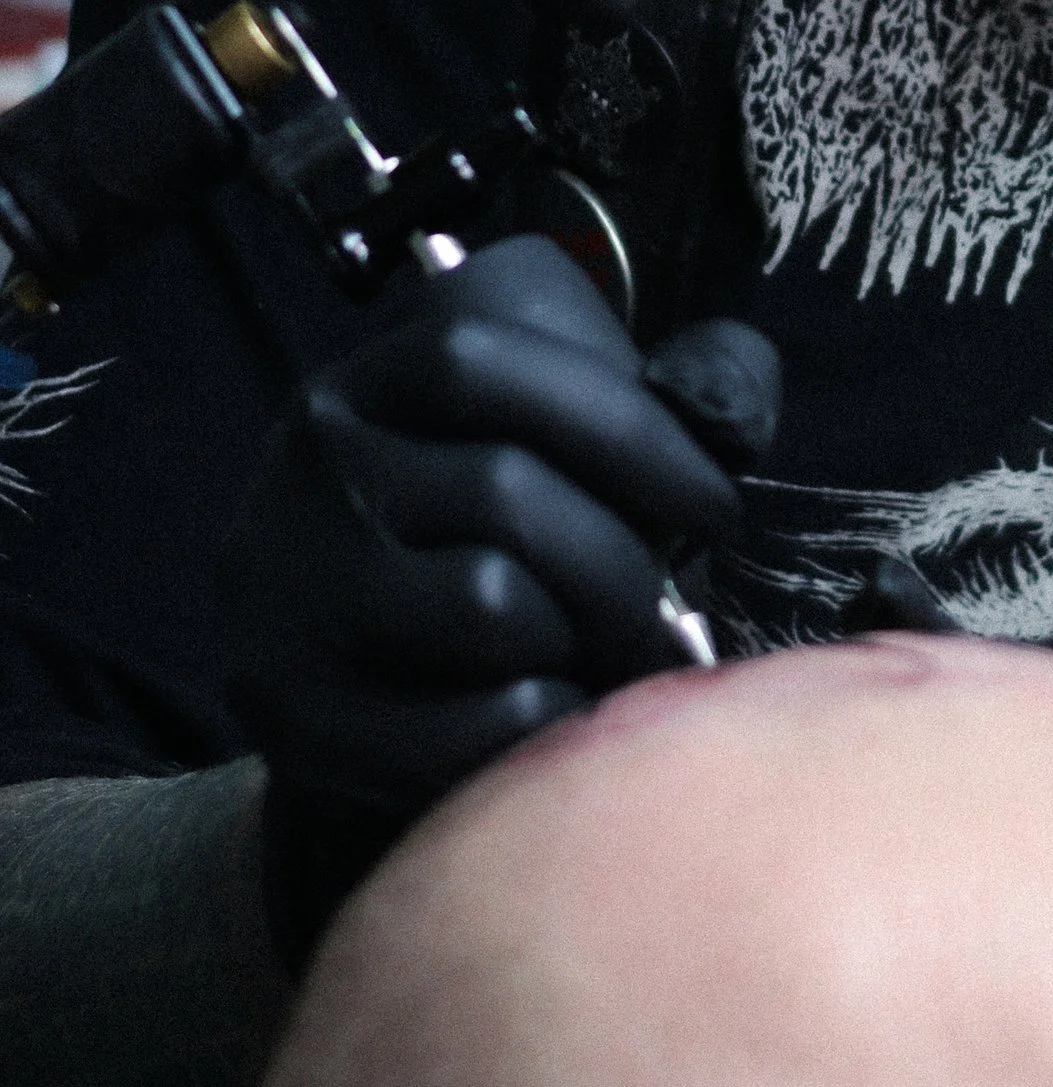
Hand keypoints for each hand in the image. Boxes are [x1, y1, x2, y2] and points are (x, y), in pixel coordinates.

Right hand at [222, 237, 777, 956]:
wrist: (359, 681)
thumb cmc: (503, 544)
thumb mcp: (570, 437)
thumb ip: (676, 393)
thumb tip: (731, 413)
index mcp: (371, 383)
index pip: (481, 363)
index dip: (622, 425)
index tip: (715, 502)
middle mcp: (308, 471)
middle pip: (501, 491)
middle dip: (623, 563)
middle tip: (665, 614)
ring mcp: (287, 593)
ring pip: (487, 604)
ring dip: (580, 641)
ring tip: (599, 657)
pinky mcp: (293, 712)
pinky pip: (461, 723)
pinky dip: (543, 722)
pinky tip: (557, 713)